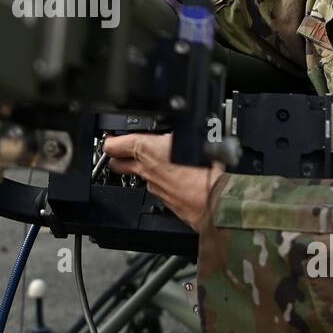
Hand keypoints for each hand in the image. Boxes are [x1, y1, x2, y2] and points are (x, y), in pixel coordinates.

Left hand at [101, 133, 223, 233]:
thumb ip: (176, 134)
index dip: (112, 140)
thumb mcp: (193, 137)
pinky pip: (159, 189)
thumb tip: (180, 129)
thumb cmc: (208, 170)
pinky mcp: (166, 203)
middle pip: (118, 164)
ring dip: (147, 169)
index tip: (115, 138)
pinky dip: (165, 182)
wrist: (220, 202)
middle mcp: (146, 171)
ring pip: (141, 177)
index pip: (112, 145)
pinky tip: (181, 177)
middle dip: (121, 157)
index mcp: (147, 150)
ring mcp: (155, 189)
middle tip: (130, 150)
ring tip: (165, 160)